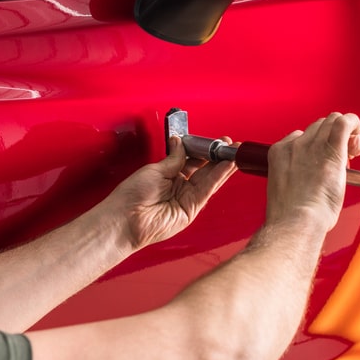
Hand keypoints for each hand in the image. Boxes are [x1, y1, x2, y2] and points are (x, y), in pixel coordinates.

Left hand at [103, 137, 235, 250]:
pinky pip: (207, 190)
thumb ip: (174, 158)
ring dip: (223, 166)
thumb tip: (180, 142)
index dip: (203, 150)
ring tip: (234, 153)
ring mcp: (186, 199)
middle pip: (203, 170)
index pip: (192, 160)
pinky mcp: (191, 209)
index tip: (213, 141)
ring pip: (209, 180)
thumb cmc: (131, 197)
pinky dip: (218, 177)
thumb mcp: (155, 170)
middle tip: (229, 146)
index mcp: (168, 175)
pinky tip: (226, 166)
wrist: (125, 219)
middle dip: (217, 157)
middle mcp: (179, 187)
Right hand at [265, 113, 359, 231]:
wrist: (296, 221)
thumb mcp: (284, 190)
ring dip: (344, 132)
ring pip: (332, 121)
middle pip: (319, 125)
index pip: (301, 135)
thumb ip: (296, 176)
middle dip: (331, 135)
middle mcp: (295, 144)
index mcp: (280, 152)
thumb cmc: (291, 216)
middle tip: (342, 156)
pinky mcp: (331, 150)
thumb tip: (313, 180)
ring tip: (351, 152)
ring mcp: (313, 145)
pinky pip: (345, 123)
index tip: (323, 159)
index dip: (316, 143)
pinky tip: (357, 134)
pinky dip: (354, 123)